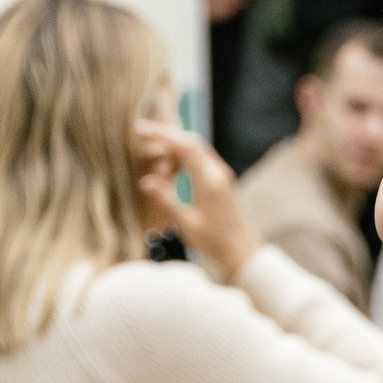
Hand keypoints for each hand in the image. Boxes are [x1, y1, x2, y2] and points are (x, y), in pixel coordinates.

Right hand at [134, 120, 261, 276]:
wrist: (243, 252)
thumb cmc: (215, 242)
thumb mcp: (187, 224)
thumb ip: (167, 201)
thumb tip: (146, 181)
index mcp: (209, 180)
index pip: (184, 145)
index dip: (161, 134)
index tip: (139, 131)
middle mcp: (217, 172)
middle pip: (189, 141)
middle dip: (164, 139)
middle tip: (142, 148)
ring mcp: (220, 175)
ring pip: (194, 149)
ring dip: (172, 151)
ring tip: (153, 167)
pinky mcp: (220, 180)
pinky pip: (199, 160)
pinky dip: (182, 160)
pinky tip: (169, 173)